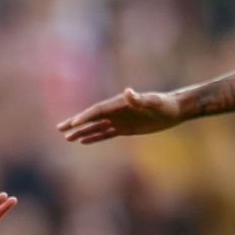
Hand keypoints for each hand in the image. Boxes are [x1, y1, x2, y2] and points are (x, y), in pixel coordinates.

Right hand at [57, 88, 183, 143]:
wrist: (174, 110)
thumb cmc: (165, 105)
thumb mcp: (154, 102)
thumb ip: (140, 98)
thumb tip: (127, 92)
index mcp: (119, 104)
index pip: (97, 111)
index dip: (85, 117)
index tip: (72, 124)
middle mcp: (116, 111)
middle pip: (91, 117)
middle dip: (75, 123)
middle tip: (59, 128)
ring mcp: (119, 120)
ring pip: (96, 127)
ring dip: (81, 132)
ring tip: (67, 138)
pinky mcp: (125, 129)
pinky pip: (106, 134)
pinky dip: (94, 137)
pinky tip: (84, 141)